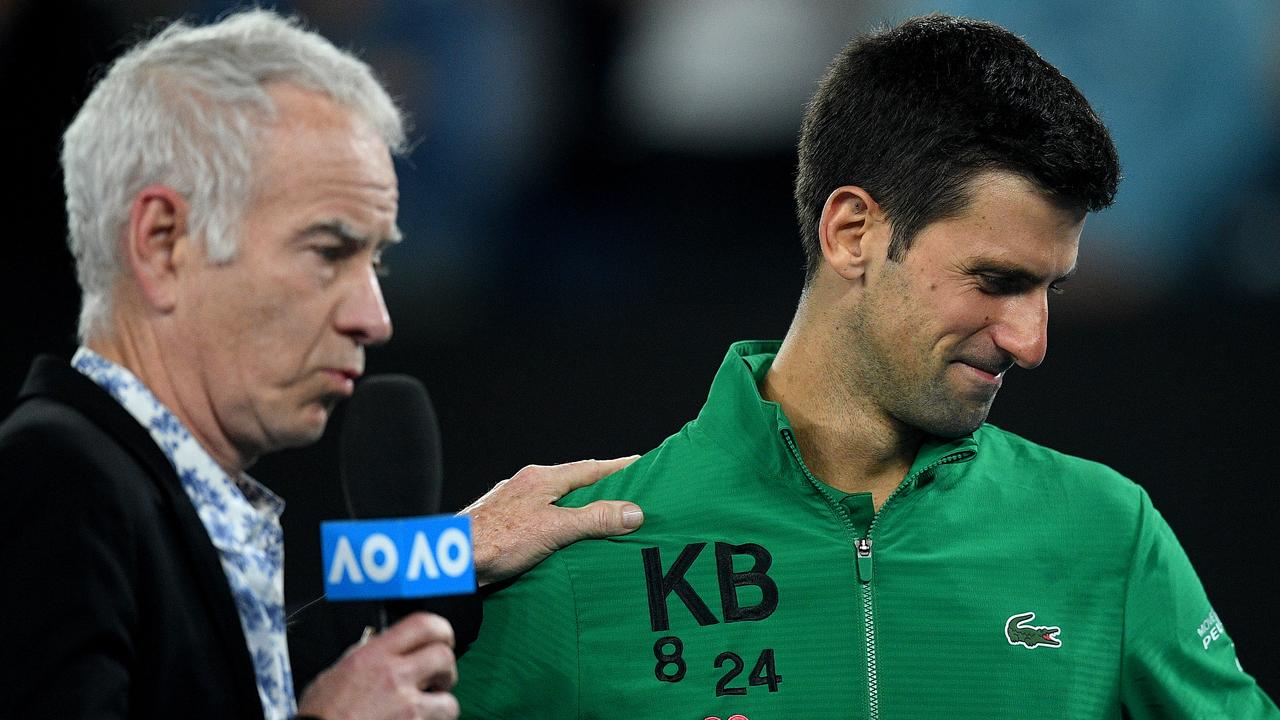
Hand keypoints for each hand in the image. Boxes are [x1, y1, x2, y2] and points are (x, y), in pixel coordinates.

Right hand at [297, 612, 458, 719]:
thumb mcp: (338, 672)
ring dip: (440, 706)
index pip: (423, 624)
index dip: (441, 629)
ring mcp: (405, 706)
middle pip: (444, 657)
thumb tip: (385, 642)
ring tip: (425, 710)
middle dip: (446, 670)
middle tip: (437, 680)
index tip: (443, 639)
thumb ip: (367, 653)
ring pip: (449, 701)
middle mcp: (393, 676)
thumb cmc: (322, 715)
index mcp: (374, 655)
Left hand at [462, 456, 642, 585]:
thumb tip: (633, 512)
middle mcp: (526, 485)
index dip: (617, 467)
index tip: (641, 463)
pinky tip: (562, 538)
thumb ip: (593, 520)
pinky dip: (559, 522)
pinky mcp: (502, 523)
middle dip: (600, 487)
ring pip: (554, 500)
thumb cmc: (497, 541)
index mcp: (541, 479)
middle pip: (572, 482)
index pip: (589, 468)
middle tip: (628, 491)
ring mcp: (512, 503)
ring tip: (601, 518)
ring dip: (578, 507)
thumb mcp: (553, 529)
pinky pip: (540, 516)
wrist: (450, 563)